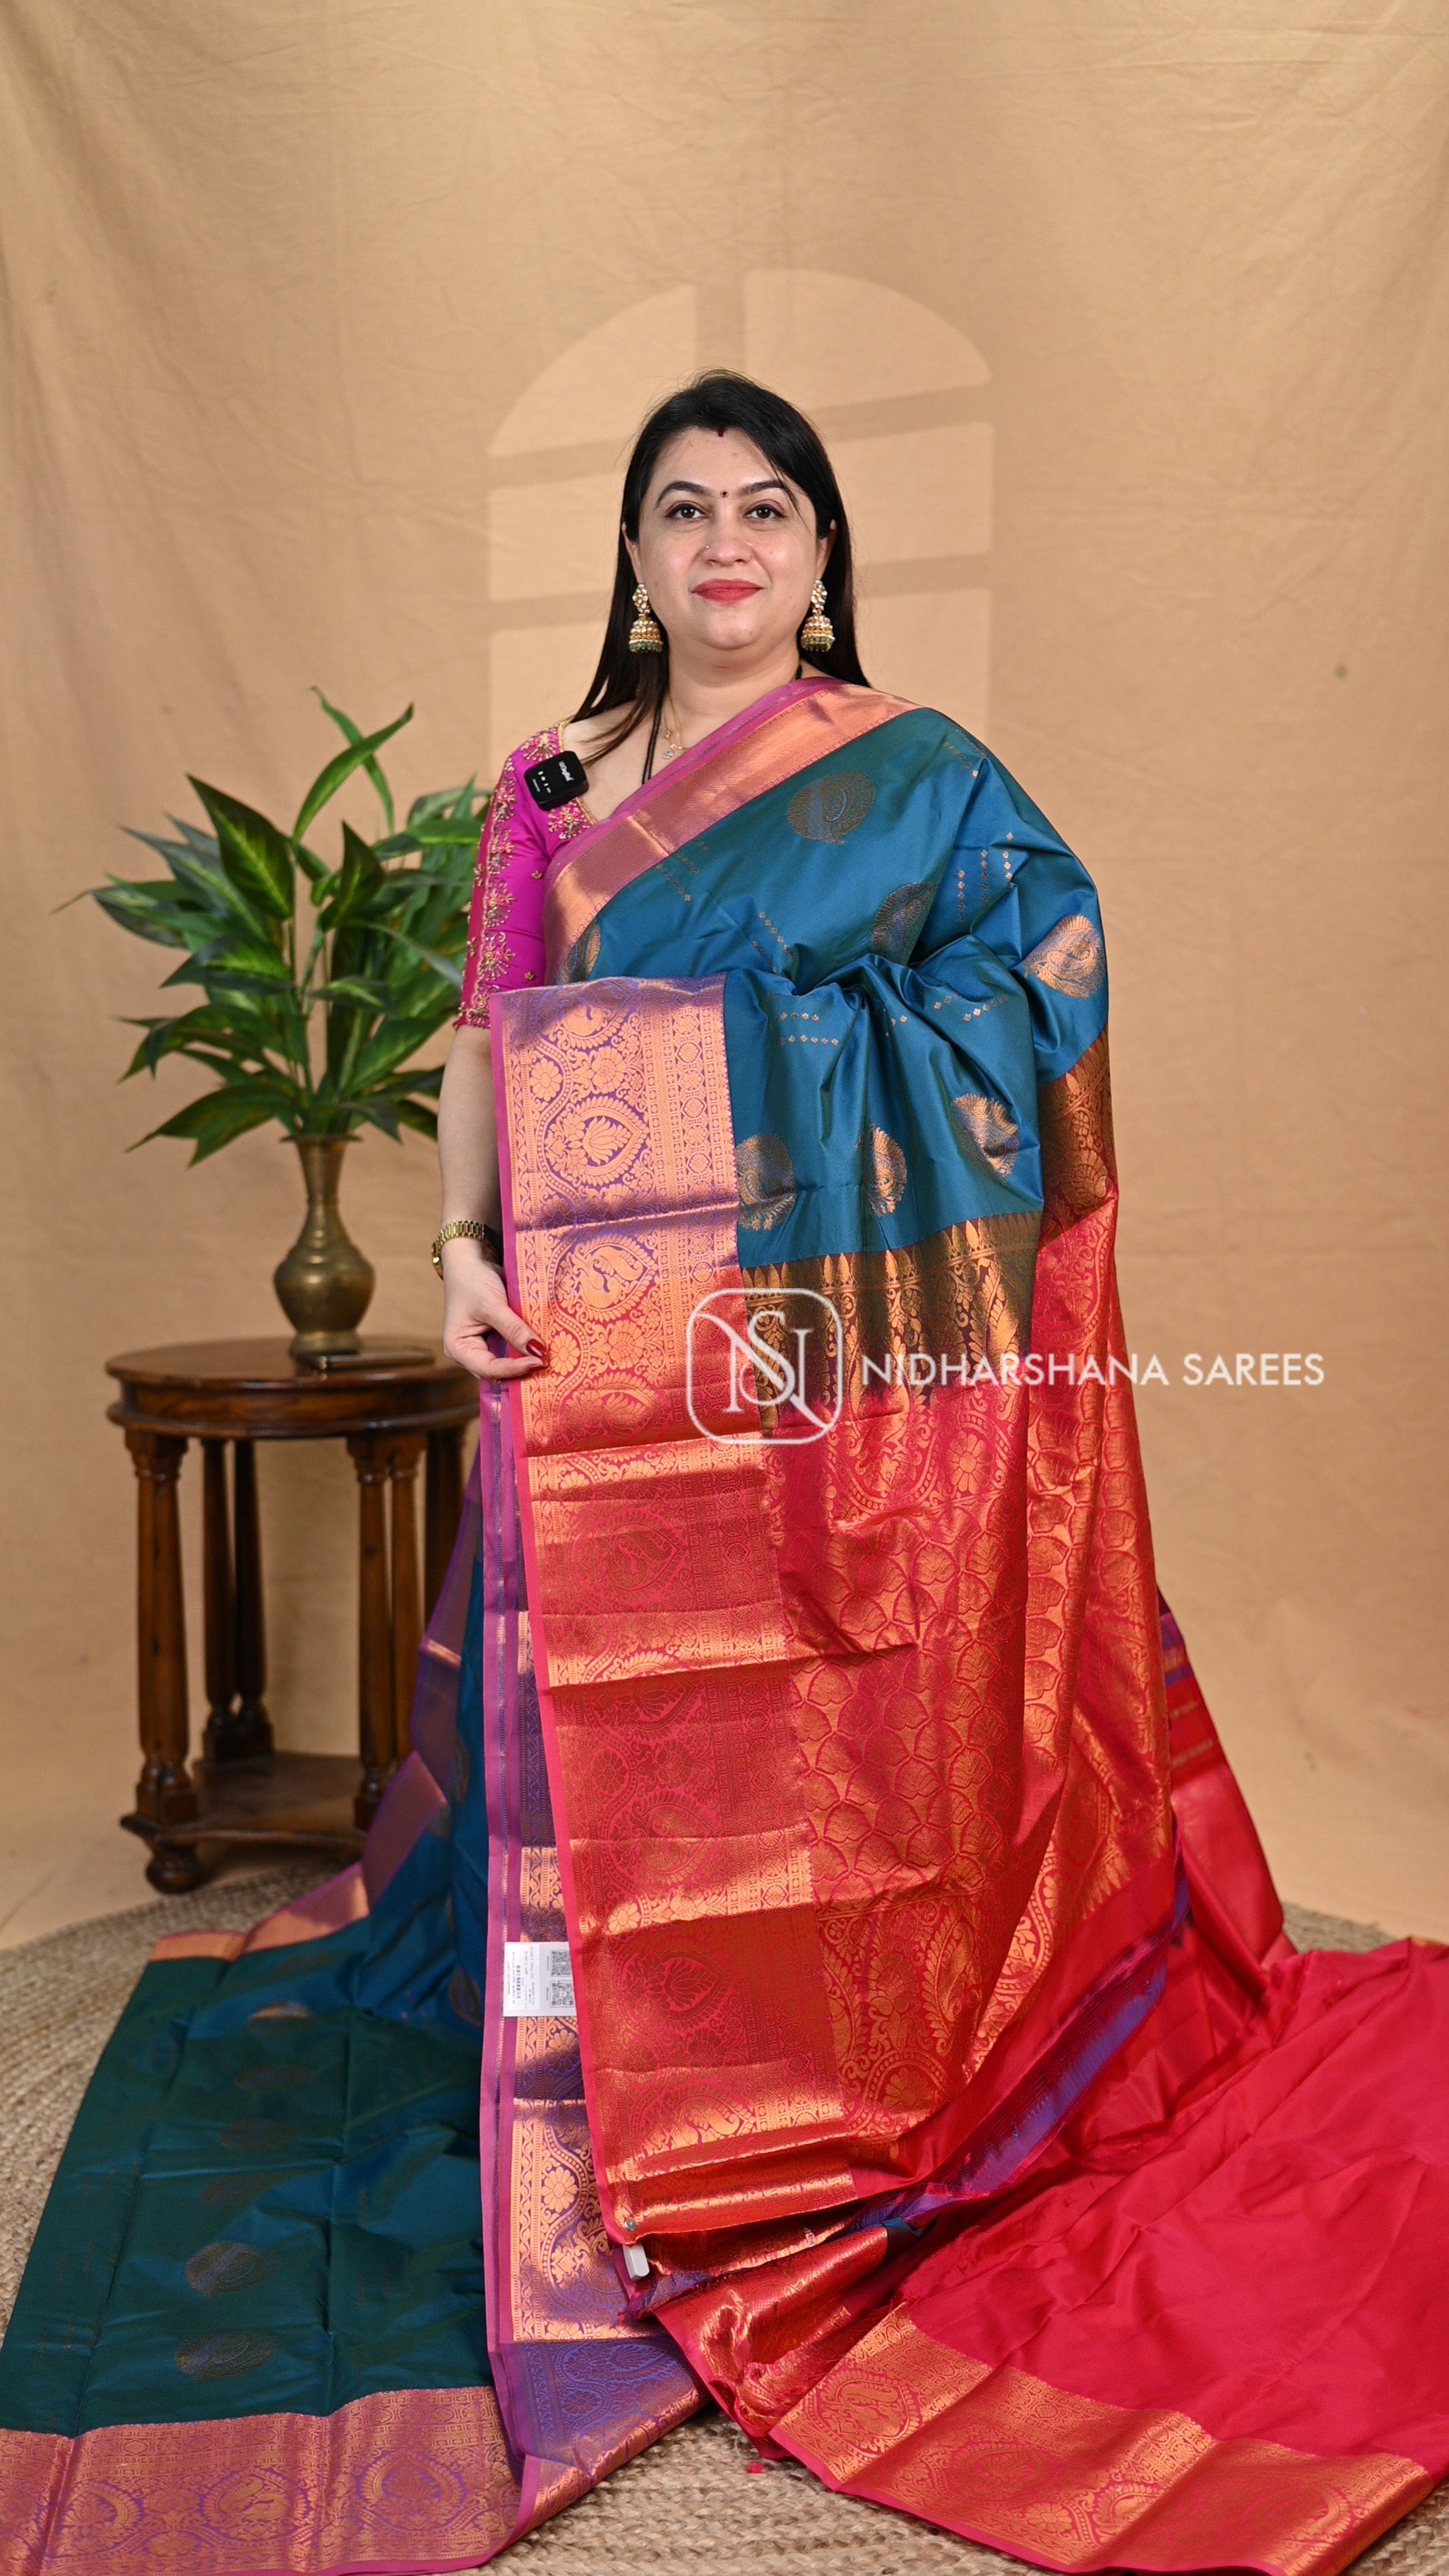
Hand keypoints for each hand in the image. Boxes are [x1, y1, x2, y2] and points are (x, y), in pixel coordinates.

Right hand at [439, 1240, 544, 1381]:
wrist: (471, 1259)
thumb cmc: (473, 1281)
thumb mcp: (492, 1305)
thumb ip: (514, 1329)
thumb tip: (538, 1351)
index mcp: (458, 1349)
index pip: (489, 1369)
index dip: (514, 1369)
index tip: (539, 1361)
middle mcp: (469, 1354)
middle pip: (497, 1373)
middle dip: (521, 1371)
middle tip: (549, 1366)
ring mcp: (483, 1346)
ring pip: (507, 1363)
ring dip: (526, 1362)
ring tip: (549, 1361)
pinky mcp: (495, 1338)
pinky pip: (512, 1350)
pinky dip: (526, 1350)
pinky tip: (543, 1350)